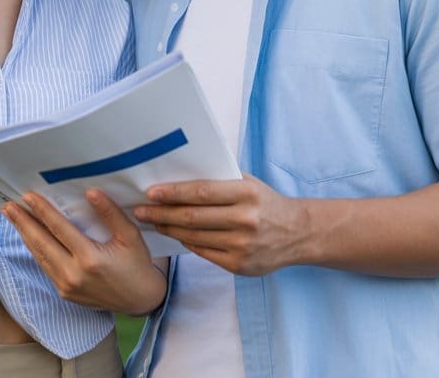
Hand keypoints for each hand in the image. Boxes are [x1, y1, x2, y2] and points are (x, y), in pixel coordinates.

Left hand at [3, 189, 165, 315]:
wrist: (140, 300)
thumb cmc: (137, 264)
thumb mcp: (130, 235)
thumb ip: (110, 213)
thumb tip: (91, 192)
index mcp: (90, 259)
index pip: (59, 229)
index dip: (42, 211)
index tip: (28, 196)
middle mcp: (74, 274)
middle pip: (41, 243)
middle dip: (23, 222)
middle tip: (7, 206)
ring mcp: (67, 286)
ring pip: (39, 256)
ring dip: (25, 235)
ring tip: (13, 217)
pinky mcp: (65, 293)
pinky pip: (45, 267)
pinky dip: (36, 250)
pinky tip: (30, 237)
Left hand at [133, 175, 305, 276]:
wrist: (298, 234)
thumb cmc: (266, 202)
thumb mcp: (249, 183)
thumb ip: (221, 179)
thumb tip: (180, 174)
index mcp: (247, 194)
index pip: (202, 192)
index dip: (173, 193)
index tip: (151, 192)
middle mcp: (245, 220)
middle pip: (193, 217)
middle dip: (161, 213)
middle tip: (140, 210)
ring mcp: (242, 245)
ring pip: (194, 236)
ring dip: (169, 229)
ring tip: (152, 222)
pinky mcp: (239, 265)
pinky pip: (203, 252)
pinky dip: (186, 242)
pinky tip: (175, 234)